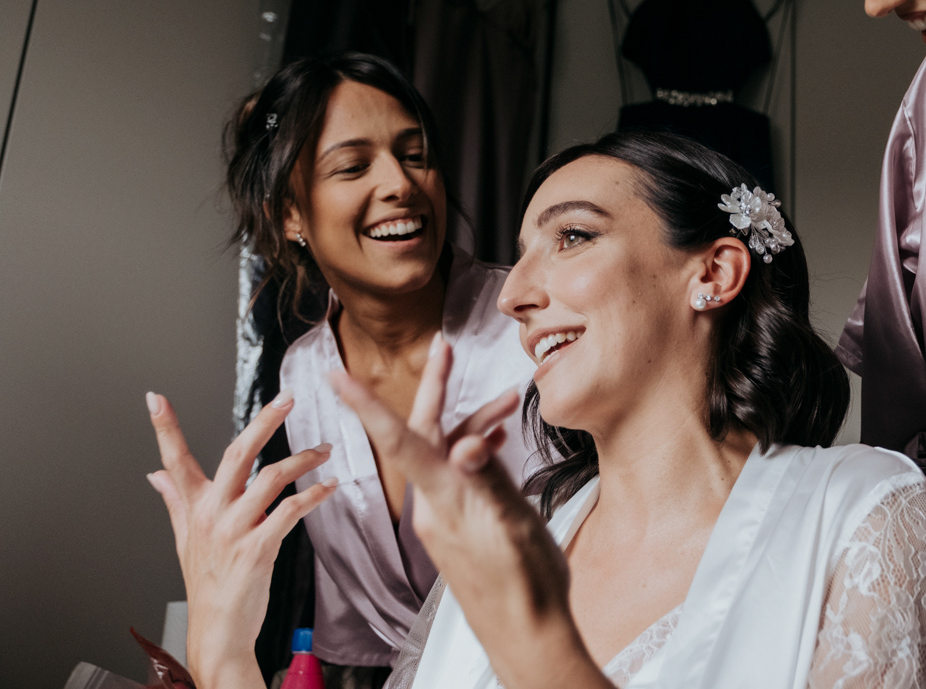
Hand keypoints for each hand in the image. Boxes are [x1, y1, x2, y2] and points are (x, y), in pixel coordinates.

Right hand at [145, 390, 335, 688]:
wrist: (218, 628)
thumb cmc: (206, 583)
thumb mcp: (185, 538)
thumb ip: (174, 501)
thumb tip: (153, 475)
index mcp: (195, 507)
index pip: (174, 461)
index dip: (164, 429)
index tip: (155, 398)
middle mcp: (212, 514)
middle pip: (237, 455)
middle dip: (264, 422)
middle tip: (288, 398)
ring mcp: (234, 531)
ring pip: (271, 478)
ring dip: (304, 460)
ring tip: (325, 450)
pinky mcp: (258, 548)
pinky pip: (290, 511)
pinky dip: (314, 496)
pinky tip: (330, 487)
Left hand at [330, 335, 610, 688]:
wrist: (528, 636)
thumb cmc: (525, 590)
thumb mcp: (512, 526)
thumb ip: (490, 480)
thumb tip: (471, 443)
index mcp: (444, 503)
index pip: (399, 443)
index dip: (368, 406)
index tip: (338, 377)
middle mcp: (437, 508)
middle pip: (425, 435)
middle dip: (436, 388)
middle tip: (443, 348)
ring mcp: (447, 517)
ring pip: (451, 453)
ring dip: (476, 422)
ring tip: (507, 402)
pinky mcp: (460, 526)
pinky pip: (460, 476)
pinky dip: (479, 451)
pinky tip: (498, 443)